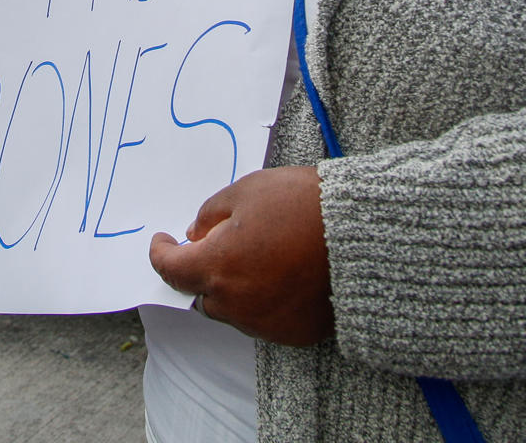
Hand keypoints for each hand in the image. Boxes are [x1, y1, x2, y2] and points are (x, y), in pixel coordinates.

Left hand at [148, 165, 333, 346]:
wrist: (364, 237)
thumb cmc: (304, 206)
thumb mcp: (247, 191)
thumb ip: (210, 215)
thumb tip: (195, 235)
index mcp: (217, 266)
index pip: (171, 269)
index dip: (162, 253)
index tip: (163, 242)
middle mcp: (235, 303)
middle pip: (202, 292)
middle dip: (203, 269)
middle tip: (219, 243)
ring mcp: (264, 322)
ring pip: (232, 308)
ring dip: (233, 287)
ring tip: (258, 256)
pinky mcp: (292, 333)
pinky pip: (263, 319)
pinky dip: (262, 301)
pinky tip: (280, 275)